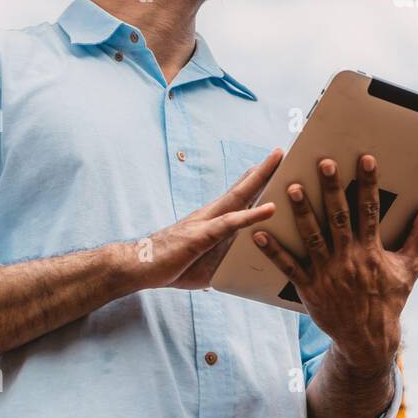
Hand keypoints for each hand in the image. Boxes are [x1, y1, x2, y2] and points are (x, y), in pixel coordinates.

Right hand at [127, 147, 282, 290]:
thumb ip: (225, 255)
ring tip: (277, 163)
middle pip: (242, 188)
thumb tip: (244, 258)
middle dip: (263, 170)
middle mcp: (210, 214)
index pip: (239, 196)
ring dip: (259, 180)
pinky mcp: (201, 236)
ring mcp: (206, 223)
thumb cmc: (171, 263)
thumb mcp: (206, 261)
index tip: (274, 165)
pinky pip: (230, 224)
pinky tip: (269, 208)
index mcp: (212, 219)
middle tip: (281, 151)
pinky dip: (251, 215)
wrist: (136, 266)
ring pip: (238, 197)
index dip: (256, 181)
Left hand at [251, 153, 417, 370]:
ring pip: (312, 237)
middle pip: (338, 217)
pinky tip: (258, 233)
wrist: (369, 337)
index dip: (368, 184)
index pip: (370, 210)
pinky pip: (289, 267)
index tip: (365, 159)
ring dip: (301, 213)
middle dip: (331, 189)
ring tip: (291, 188)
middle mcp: (348, 258)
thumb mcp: (411, 266)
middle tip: (324, 163)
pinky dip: (273, 251)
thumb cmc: (391, 297)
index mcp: (371, 250)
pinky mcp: (309, 288)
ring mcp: (327, 273)